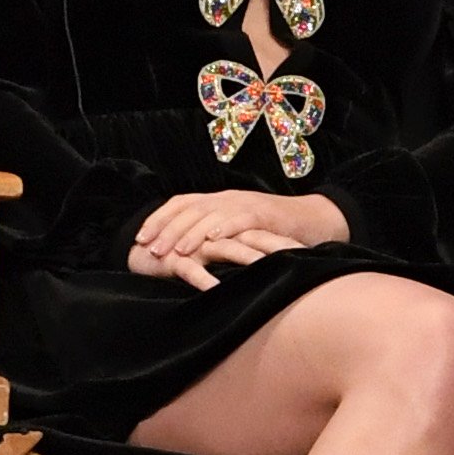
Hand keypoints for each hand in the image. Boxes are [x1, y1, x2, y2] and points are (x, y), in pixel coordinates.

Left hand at [129, 187, 347, 286]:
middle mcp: (228, 198)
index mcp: (218, 200)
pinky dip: (224, 228)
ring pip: (210, 214)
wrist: (313, 220)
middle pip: (189, 209)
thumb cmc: (272, 231)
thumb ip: (213, 236)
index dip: (158, 219)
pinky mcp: (264, 215)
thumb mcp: (237, 230)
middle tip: (151, 250)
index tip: (140, 239)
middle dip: (167, 229)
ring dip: (190, 232)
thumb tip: (182, 256)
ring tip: (175, 251)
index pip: (180, 203)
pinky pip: (240, 220)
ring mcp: (245, 205)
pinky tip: (211, 240)